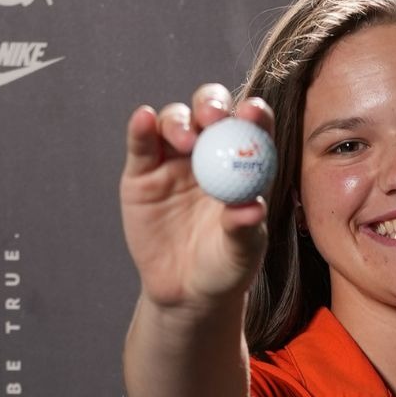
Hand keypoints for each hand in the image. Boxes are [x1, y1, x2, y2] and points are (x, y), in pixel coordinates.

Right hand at [120, 84, 273, 312]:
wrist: (186, 291)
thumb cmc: (225, 266)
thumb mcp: (241, 251)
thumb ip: (244, 227)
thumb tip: (253, 208)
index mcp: (244, 163)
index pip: (252, 128)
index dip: (254, 114)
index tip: (253, 113)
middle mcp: (210, 151)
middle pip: (210, 112)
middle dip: (213, 106)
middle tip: (214, 118)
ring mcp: (173, 158)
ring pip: (175, 120)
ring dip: (179, 121)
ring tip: (186, 139)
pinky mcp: (142, 171)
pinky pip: (141, 144)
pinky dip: (141, 127)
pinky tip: (144, 119)